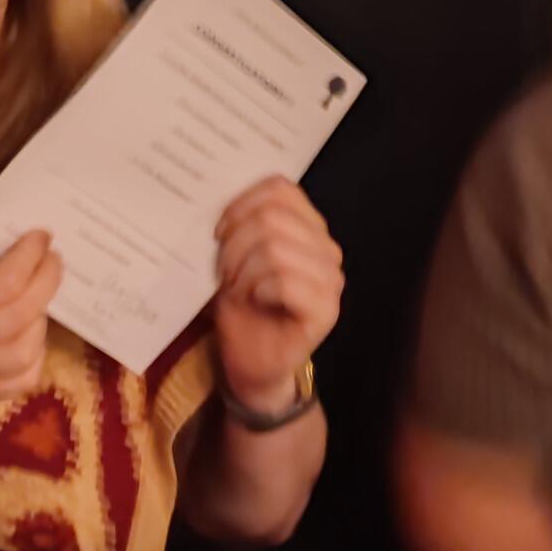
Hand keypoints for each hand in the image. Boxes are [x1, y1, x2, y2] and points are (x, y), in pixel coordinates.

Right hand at [0, 231, 61, 402]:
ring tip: (38, 298)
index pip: (6, 282)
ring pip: (26, 351)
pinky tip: (29, 331)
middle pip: (21, 315)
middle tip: (53, 261)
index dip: (32, 256)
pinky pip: (23, 379)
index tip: (43, 237)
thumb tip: (34, 244)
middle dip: (47, 282)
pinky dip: (35, 353)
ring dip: (41, 319)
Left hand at [212, 178, 342, 416]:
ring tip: (240, 290)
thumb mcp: (236, 255)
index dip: (241, 206)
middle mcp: (327, 248)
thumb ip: (242, 222)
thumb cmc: (243, 306)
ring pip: (275, 248)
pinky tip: (256, 302)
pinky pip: (284, 281)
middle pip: (272, 218)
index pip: (280, 189)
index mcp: (309, 227)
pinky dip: (258, 290)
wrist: (251, 361)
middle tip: (227, 273)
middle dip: (236, 245)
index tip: (220, 234)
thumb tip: (227, 204)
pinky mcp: (326, 310)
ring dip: (244, 271)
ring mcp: (331, 279)